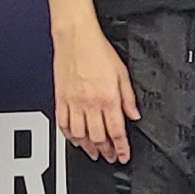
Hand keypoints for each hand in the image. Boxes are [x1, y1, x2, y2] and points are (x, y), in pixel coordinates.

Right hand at [54, 23, 139, 163]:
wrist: (75, 36)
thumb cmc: (97, 49)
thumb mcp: (122, 72)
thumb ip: (128, 97)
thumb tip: (134, 115)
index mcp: (108, 97)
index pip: (116, 131)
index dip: (122, 148)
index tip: (124, 156)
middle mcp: (90, 102)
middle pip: (98, 137)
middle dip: (106, 151)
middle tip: (110, 156)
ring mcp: (73, 102)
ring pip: (80, 135)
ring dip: (87, 147)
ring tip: (94, 152)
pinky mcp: (60, 98)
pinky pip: (63, 124)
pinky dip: (69, 135)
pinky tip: (75, 138)